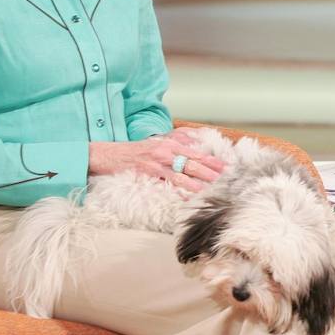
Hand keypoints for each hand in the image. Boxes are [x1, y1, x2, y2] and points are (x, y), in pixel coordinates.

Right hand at [87, 128, 226, 193]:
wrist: (107, 154)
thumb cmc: (133, 151)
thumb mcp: (155, 142)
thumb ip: (174, 141)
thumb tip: (193, 143)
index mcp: (169, 143)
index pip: (196, 152)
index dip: (212, 159)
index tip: (226, 166)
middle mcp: (166, 150)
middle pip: (193, 161)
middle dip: (211, 170)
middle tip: (227, 177)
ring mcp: (157, 161)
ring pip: (183, 171)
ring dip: (199, 180)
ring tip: (213, 187)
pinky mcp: (148, 171)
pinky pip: (167, 180)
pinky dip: (180, 187)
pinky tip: (189, 193)